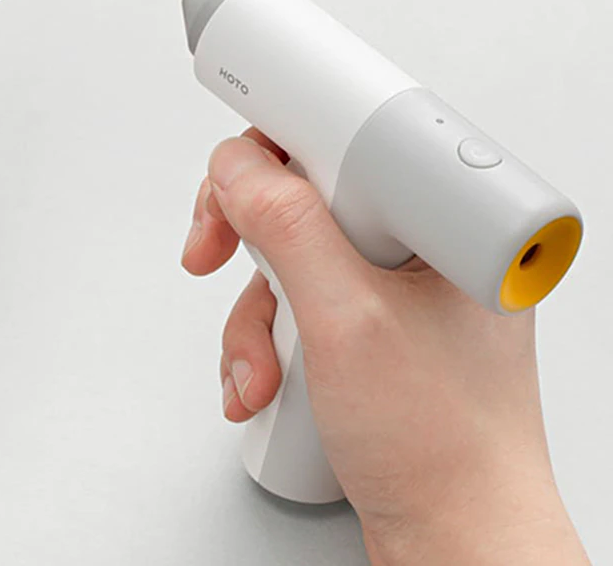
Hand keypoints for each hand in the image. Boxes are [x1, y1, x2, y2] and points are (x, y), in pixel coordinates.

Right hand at [182, 130, 589, 565]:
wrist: (455, 544)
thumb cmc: (443, 447)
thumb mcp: (347, 322)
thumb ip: (287, 231)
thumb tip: (239, 170)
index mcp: (443, 223)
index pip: (351, 140)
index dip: (282, 142)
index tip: (236, 162)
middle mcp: (418, 248)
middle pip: (304, 198)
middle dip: (245, 234)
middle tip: (212, 248)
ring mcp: (391, 290)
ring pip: (289, 260)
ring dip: (252, 315)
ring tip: (259, 368)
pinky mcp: (366, 328)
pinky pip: (296, 306)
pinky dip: (265, 342)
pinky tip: (264, 382)